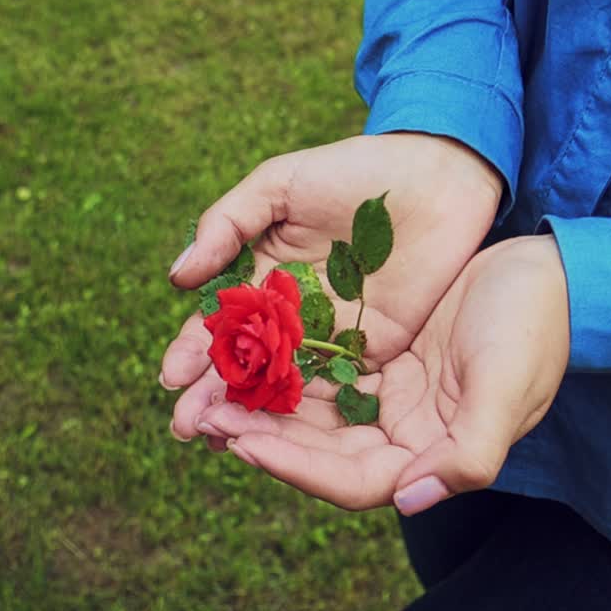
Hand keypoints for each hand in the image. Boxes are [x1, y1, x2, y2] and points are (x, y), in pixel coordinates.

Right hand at [162, 134, 503, 448]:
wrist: (438, 175)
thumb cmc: (355, 170)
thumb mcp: (281, 185)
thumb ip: (227, 225)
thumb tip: (177, 279)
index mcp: (261, 278)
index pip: (217, 325)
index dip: (191, 351)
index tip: (171, 378)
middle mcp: (288, 316)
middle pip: (241, 366)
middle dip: (212, 397)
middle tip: (187, 427)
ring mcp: (329, 338)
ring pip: (280, 386)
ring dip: (250, 416)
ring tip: (221, 441)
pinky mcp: (373, 352)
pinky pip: (334, 388)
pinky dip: (305, 415)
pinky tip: (281, 439)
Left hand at [193, 235, 569, 513]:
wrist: (551, 275)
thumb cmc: (533, 329)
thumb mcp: (506, 388)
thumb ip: (470, 453)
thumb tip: (411, 502)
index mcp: (434, 455)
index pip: (353, 481)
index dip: (296, 468)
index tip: (243, 442)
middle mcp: (407, 437)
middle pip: (322, 453)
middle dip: (265, 437)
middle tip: (206, 419)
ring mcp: (393, 401)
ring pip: (317, 416)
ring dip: (267, 408)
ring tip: (213, 393)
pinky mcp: (385, 363)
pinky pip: (326, 375)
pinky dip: (289, 371)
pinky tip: (250, 357)